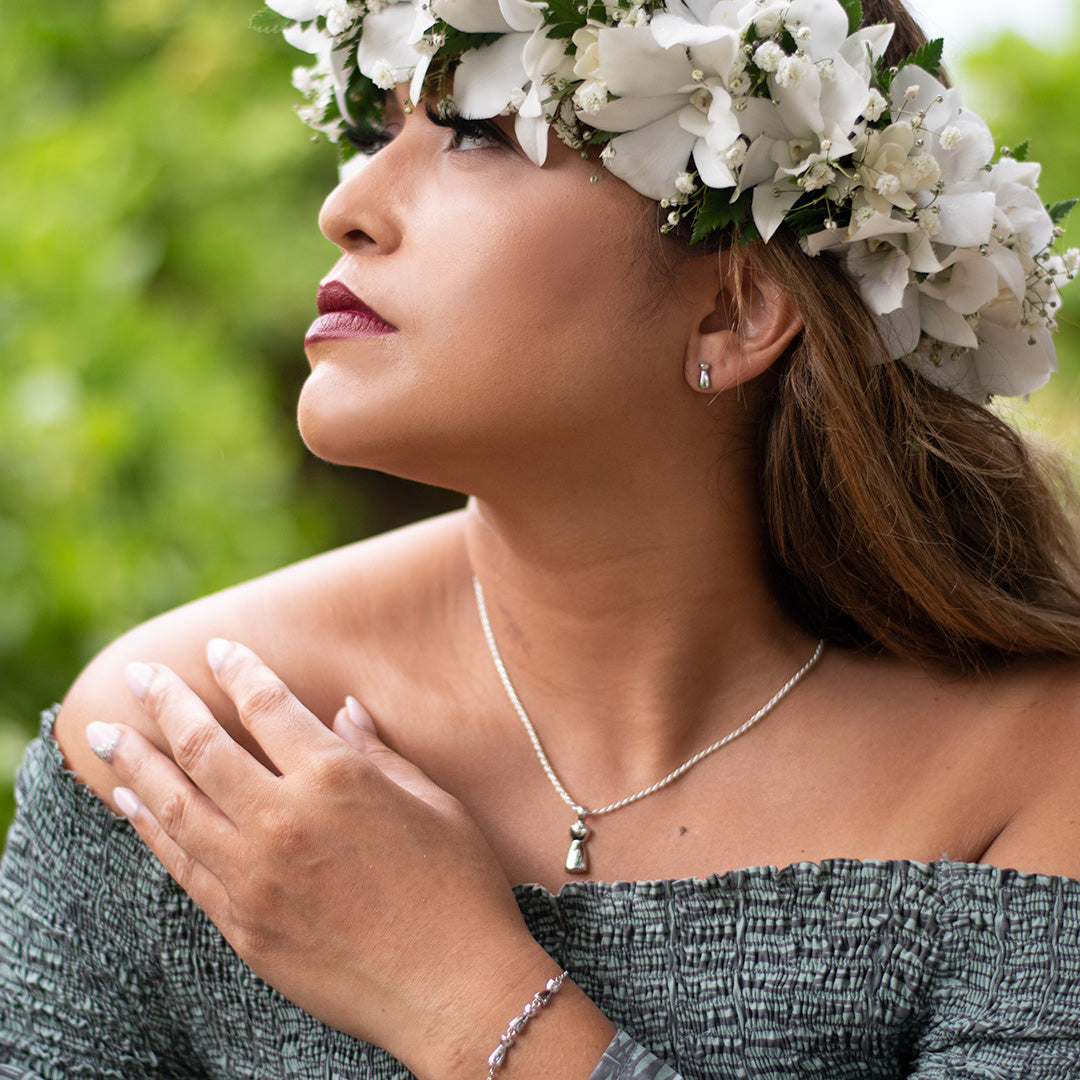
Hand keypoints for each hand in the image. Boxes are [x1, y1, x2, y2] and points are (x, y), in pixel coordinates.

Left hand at [85, 639, 563, 1078]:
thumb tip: (345, 712)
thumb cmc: (459, 887)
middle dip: (166, 702)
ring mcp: (256, 878)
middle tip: (138, 675)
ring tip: (105, 735)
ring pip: (176, 806)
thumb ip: (380, 753)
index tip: (218, 649)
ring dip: (136, 764)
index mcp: (337, 778)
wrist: (453, 988)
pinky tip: (131, 805)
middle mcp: (284, 821)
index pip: (269, 706)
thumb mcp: (434, 803)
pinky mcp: (245, 928)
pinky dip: (150, 830)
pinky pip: (183, 866)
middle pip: (204, 748)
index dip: (239, 671)